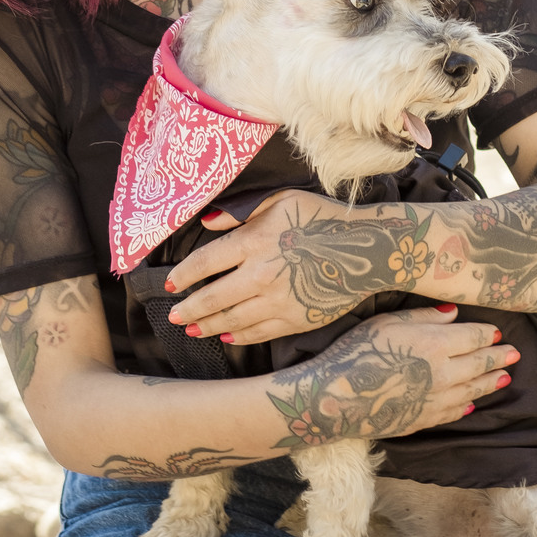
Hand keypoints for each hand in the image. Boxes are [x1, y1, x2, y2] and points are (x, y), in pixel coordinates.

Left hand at [165, 190, 372, 344]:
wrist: (367, 249)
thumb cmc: (322, 218)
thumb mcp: (280, 201)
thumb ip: (241, 212)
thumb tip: (206, 223)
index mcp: (254, 242)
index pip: (206, 263)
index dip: (183, 275)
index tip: (169, 283)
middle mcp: (262, 275)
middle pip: (213, 297)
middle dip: (189, 308)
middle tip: (173, 315)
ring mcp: (279, 301)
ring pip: (232, 320)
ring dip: (208, 326)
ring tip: (192, 329)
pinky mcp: (296, 320)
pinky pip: (259, 332)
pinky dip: (239, 336)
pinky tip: (227, 335)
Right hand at [267, 307, 519, 446]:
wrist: (339, 397)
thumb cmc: (358, 351)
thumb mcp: (388, 322)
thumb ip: (425, 317)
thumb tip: (455, 314)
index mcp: (437, 344)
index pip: (474, 338)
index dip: (489, 335)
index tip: (499, 333)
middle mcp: (445, 374)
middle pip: (480, 364)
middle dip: (499, 358)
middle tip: (515, 355)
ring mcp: (437, 400)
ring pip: (473, 390)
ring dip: (491, 382)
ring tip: (504, 378)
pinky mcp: (425, 419)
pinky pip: (454, 412)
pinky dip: (467, 406)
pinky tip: (472, 404)